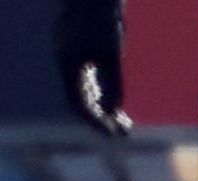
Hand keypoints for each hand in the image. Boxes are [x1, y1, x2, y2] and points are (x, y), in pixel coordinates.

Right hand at [55, 0, 130, 135]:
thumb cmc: (103, 20)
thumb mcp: (112, 53)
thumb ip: (113, 81)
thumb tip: (114, 110)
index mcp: (68, 64)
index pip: (79, 103)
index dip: (96, 122)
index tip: (115, 136)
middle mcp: (65, 63)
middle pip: (80, 100)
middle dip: (101, 119)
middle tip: (124, 134)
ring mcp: (70, 57)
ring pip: (83, 91)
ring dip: (102, 109)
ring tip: (125, 124)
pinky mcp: (78, 52)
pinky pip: (87, 80)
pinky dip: (100, 94)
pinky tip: (116, 105)